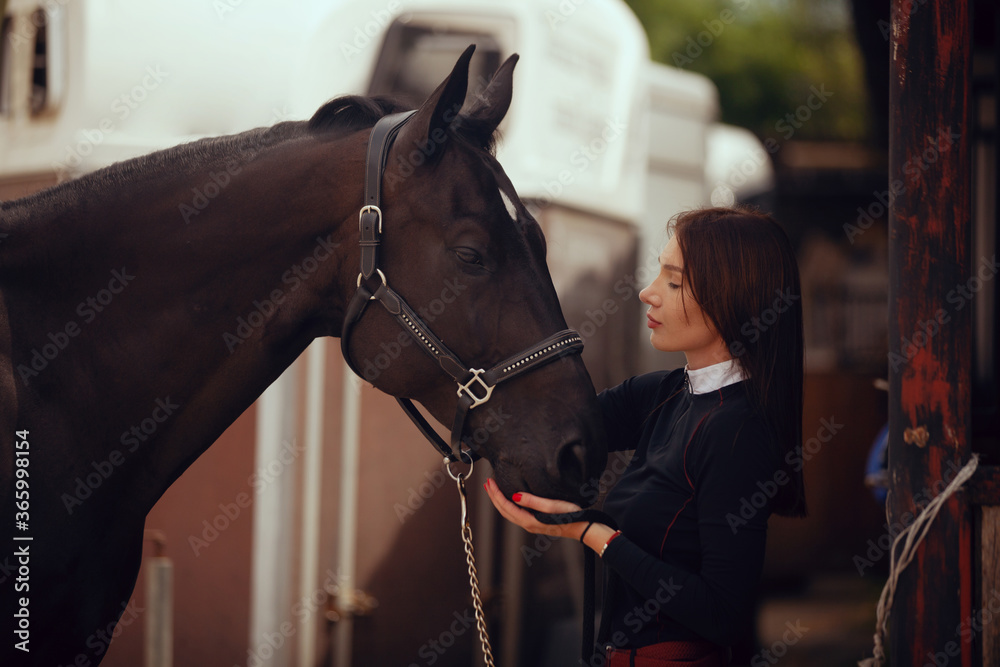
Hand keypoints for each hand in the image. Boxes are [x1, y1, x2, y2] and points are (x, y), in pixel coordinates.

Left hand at [484, 478, 608, 545]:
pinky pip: (516, 514)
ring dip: (500, 501)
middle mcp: (528, 525)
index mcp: (529, 521)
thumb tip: (513, 496)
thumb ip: (532, 501)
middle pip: (504, 511)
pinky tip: (510, 498)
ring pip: (509, 513)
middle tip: (487, 483)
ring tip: (494, 489)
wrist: (584, 528)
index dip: (496, 494)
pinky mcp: (537, 522)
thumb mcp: (552, 506)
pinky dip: (508, 505)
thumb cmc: (571, 515)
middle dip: (494, 497)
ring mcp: (532, 525)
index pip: (506, 506)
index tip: (490, 482)